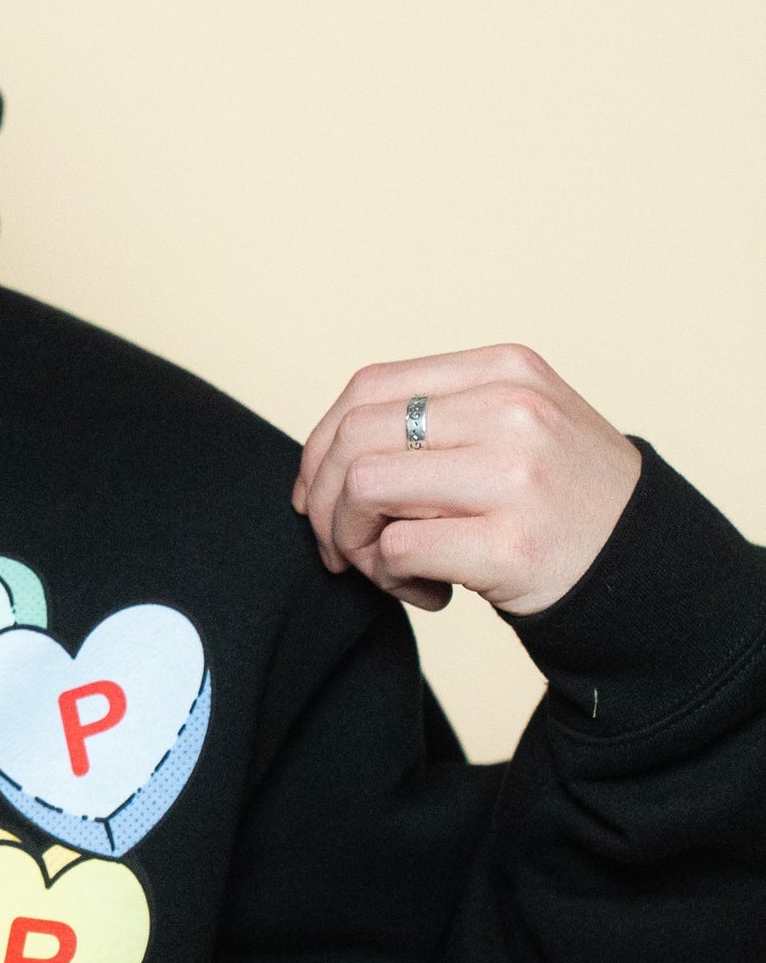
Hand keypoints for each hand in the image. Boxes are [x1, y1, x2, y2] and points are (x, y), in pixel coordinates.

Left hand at [292, 344, 641, 615]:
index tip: (316, 494)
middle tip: (339, 547)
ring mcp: (514, 476)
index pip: (368, 387)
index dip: (321, 446)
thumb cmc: (561, 500)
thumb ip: (437, 416)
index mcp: (504, 370)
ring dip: (353, 541)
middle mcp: (511, 410)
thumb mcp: (515, 424)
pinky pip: (396, 551)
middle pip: (353, 438)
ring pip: (364, 489)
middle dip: (324, 501)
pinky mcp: (510, 545)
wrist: (647, 569)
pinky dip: (391, 579)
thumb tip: (324, 450)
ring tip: (387, 567)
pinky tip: (429, 592)